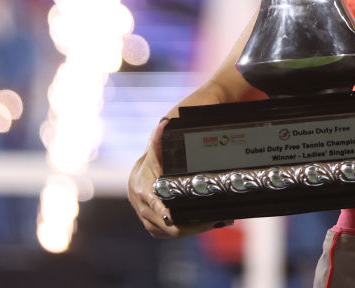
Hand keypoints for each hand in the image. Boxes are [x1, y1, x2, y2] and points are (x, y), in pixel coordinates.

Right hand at [127, 117, 218, 237]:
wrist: (143, 171)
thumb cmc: (154, 159)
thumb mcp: (157, 149)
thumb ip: (160, 138)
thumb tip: (165, 122)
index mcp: (140, 187)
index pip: (152, 204)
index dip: (162, 212)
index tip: (173, 218)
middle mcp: (140, 205)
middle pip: (163, 223)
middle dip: (188, 223)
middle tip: (212, 219)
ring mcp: (144, 217)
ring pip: (166, 232)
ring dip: (190, 229)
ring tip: (214, 222)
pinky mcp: (150, 224)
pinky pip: (166, 233)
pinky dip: (184, 231)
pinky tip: (203, 225)